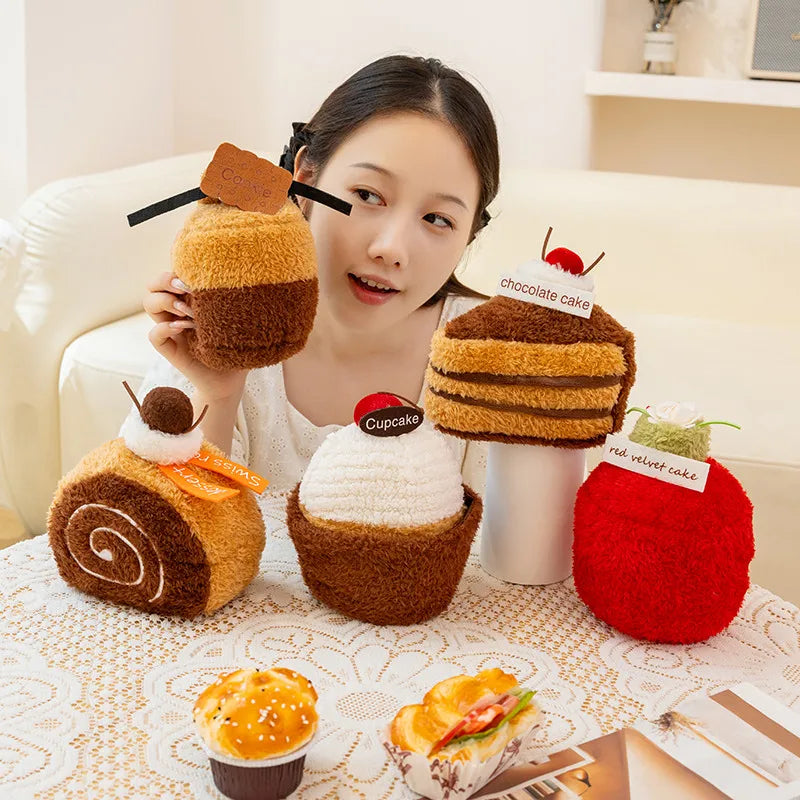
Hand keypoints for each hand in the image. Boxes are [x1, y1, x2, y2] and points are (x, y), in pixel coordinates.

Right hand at [143, 272, 247, 403]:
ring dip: (166, 301)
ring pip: (149, 303)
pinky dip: (165, 328)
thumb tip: (250, 279)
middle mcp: (177, 311)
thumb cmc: (238, 346)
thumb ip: (237, 300)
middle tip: (186, 288)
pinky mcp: (169, 348)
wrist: (231, 379)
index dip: (179, 268)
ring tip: (189, 311)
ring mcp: (171, 329)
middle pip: (154, 284)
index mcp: (191, 299)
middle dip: (164, 280)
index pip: (173, 274)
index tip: (198, 274)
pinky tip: (184, 328)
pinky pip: (154, 334)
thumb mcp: (240, 320)